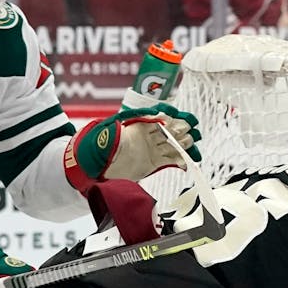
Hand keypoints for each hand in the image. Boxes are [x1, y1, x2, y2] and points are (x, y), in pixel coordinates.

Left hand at [63, 104, 200, 192]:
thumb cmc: (97, 148)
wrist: (93, 168)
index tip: (180, 120)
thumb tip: (118, 129)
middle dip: (182, 131)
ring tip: (193, 150)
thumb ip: (113, 133)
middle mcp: (147, 135)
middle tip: (190, 136)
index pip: (159, 118)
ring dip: (185, 146)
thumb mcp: (103, 138)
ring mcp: (152, 148)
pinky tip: (188, 163)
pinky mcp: (153, 162)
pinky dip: (181, 161)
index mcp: (137, 125)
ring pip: (174, 144)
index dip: (171, 118)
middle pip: (170, 130)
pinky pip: (172, 160)